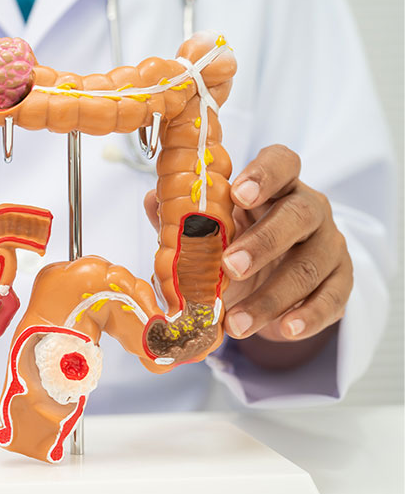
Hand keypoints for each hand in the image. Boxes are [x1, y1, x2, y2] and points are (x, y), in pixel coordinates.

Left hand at [143, 145, 350, 367]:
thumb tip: (151, 201)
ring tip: (237, 324)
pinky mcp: (343, 280)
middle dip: (263, 242)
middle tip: (230, 268)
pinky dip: (308, 317)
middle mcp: (310, 208)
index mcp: (277, 185)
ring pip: (310, 265)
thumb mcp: (215, 228)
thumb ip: (186, 217)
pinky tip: (284, 330)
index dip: (263, 174)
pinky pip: (333, 298)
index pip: (282, 163)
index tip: (238, 193)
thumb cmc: (239, 242)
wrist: (277, 279)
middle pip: (298, 214)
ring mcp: (330, 243)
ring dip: (271, 297)